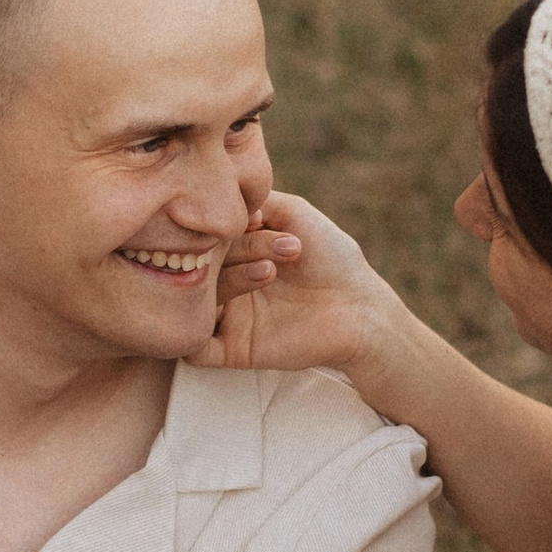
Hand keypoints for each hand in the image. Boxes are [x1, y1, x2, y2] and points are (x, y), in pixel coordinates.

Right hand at [200, 192, 396, 378]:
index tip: (255, 223)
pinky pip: (192, 350)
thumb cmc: (331, 256)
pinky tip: (228, 312)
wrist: (358, 307)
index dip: (222, 227)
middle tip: (272, 250)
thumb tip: (218, 205)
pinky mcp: (233, 349)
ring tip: (269, 272)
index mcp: (236, 251)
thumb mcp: (294, 213)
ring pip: (194, 301)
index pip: (205, 236)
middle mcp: (227, 281)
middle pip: (199, 266)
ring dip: (230, 282)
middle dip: (234, 252)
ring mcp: (228, 316)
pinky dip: (192, 338)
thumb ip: (255, 201)